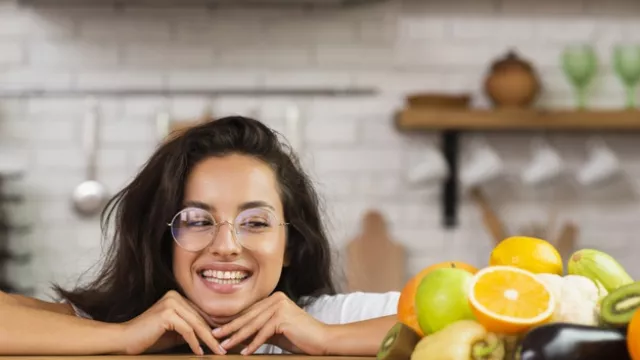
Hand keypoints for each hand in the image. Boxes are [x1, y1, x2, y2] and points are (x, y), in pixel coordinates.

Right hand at [117, 290, 225, 355]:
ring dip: (208, 340)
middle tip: (224, 348)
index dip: (212, 328)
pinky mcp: (167, 313)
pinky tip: (199, 352)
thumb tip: (211, 336)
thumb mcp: (174, 332)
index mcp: (177, 297)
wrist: (124, 340)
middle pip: (200, 319)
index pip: (200, 313)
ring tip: (217, 351)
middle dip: (214, 335)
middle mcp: (175, 296)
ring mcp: (171, 303)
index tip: (222, 340)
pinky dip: (195, 343)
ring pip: (196, 324)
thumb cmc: (148, 338)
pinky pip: (187, 330)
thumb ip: (190, 330)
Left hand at [212, 291, 329, 354]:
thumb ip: (258, 330)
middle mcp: (276, 298)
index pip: (249, 311)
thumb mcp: (274, 332)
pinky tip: (245, 353)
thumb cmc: (299, 337)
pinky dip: (254, 344)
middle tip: (214, 335)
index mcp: (274, 298)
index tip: (218, 329)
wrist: (322, 340)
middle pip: (249, 316)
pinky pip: (264, 333)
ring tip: (225, 346)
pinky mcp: (283, 317)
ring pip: (253, 324)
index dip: (233, 321)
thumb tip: (237, 336)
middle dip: (230, 327)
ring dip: (237, 337)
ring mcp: (280, 306)